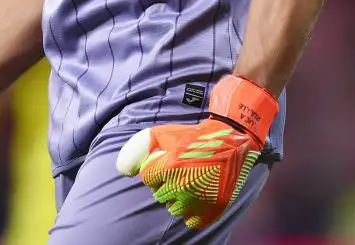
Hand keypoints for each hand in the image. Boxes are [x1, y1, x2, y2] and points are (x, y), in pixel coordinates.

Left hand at [115, 74, 278, 229]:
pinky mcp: (211, 211)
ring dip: (177, 198)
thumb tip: (123, 170)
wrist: (231, 142)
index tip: (166, 164)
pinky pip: (190, 220)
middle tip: (180, 172)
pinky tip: (196, 197)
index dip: (155, 170)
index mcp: (170, 167)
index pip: (147, 178)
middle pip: (159, 195)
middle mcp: (182, 186)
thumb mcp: (165, 133)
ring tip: (188, 183)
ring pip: (173, 208)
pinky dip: (192, 211)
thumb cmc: (194, 137)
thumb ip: (140, 147)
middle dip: (165, 184)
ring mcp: (198, 201)